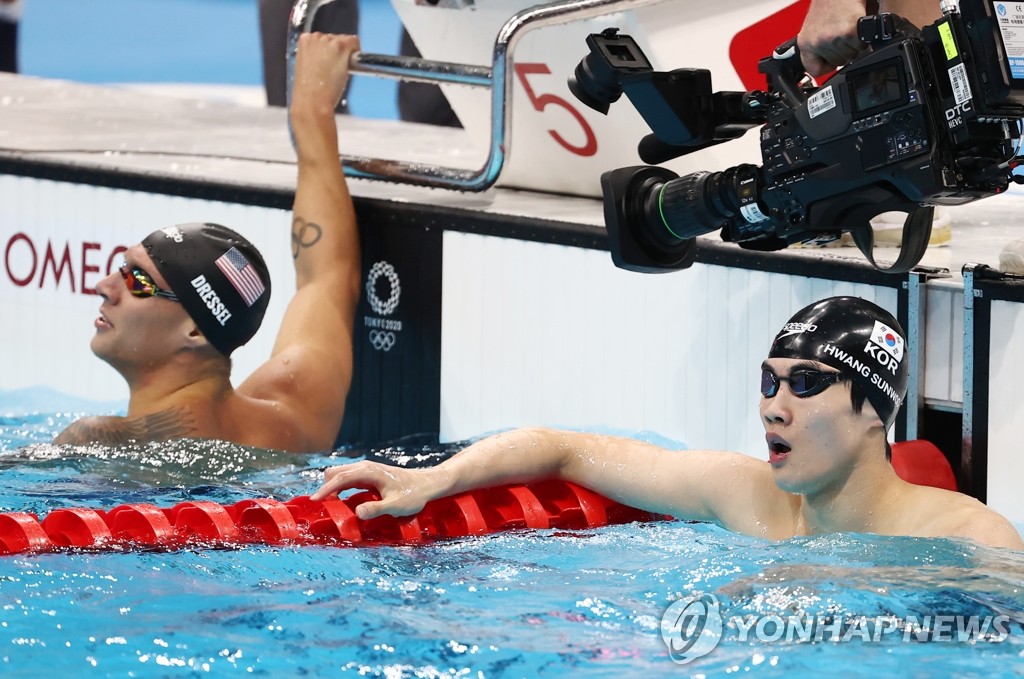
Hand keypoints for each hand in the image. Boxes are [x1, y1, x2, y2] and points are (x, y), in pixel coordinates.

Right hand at [291, 32, 360, 111]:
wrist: (312, 101)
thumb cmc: (309, 92)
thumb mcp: (307, 68)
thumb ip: (316, 58)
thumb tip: (329, 58)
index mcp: (304, 41)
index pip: (324, 39)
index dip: (330, 52)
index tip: (330, 64)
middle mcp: (315, 37)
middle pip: (335, 39)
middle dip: (338, 53)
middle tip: (334, 72)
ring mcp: (328, 41)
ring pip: (345, 41)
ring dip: (346, 54)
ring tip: (338, 72)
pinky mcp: (341, 46)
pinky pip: (355, 42)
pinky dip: (356, 52)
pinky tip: (350, 66)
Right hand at [310, 461, 443, 519]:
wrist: (426, 484)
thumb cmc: (413, 495)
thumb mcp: (396, 506)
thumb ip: (376, 509)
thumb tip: (357, 512)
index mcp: (369, 472)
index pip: (340, 478)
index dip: (326, 489)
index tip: (314, 500)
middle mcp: (365, 467)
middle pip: (336, 473)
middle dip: (326, 487)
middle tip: (322, 507)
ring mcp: (366, 470)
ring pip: (340, 475)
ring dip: (332, 488)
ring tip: (328, 506)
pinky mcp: (368, 475)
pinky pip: (347, 479)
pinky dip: (339, 488)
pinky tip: (340, 501)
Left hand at [797, 0, 869, 76]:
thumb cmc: (829, 4)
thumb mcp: (815, 29)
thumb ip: (820, 48)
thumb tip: (832, 64)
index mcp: (805, 43)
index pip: (814, 70)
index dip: (826, 65)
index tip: (832, 59)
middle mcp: (817, 42)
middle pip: (837, 62)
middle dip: (844, 51)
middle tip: (843, 35)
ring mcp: (833, 38)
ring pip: (851, 56)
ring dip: (854, 45)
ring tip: (849, 29)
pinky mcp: (849, 33)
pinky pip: (861, 47)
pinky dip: (863, 39)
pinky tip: (856, 28)